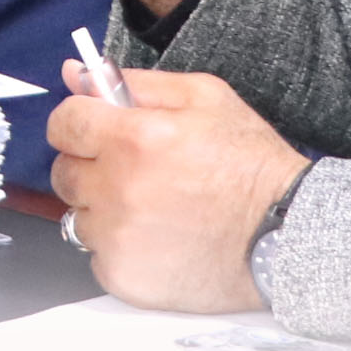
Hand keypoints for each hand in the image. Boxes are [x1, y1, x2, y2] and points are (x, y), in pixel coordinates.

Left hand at [47, 65, 310, 311]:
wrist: (287, 235)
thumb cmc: (250, 166)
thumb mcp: (204, 98)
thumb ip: (134, 83)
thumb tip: (75, 72)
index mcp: (133, 139)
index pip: (63, 123)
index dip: (81, 124)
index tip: (99, 132)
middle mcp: (118, 190)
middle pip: (64, 172)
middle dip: (92, 166)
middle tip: (136, 172)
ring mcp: (118, 238)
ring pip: (79, 216)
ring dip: (105, 210)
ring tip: (154, 209)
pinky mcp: (124, 278)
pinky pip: (97, 255)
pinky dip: (121, 248)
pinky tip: (159, 239)